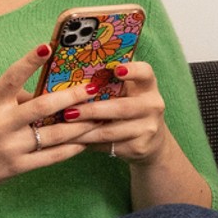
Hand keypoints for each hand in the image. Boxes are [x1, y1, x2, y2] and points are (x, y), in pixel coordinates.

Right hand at [0, 47, 105, 211]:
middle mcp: (0, 124)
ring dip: (80, 124)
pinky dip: (71, 148)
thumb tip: (42, 91)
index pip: (11, 77)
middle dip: (71, 97)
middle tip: (92, 88)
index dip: (29, 61)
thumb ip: (8, 98)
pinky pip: (51, 157)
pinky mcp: (17, 167)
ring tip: (100, 114)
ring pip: (54, 134)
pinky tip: (86, 141)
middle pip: (42, 107)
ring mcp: (10, 147)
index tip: (47, 46)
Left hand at [55, 59, 173, 166]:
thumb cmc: (129, 107)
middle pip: (122, 107)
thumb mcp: (127, 92)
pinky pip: (108, 145)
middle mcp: (152, 105)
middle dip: (92, 110)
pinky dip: (88, 143)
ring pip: (111, 131)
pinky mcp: (139, 147)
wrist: (152, 141)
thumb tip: (71, 74)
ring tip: (64, 128)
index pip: (145, 73)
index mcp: (147, 86)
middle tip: (69, 112)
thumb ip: (109, 82)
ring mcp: (148, 128)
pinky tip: (73, 141)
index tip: (116, 70)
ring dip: (84, 130)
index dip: (133, 70)